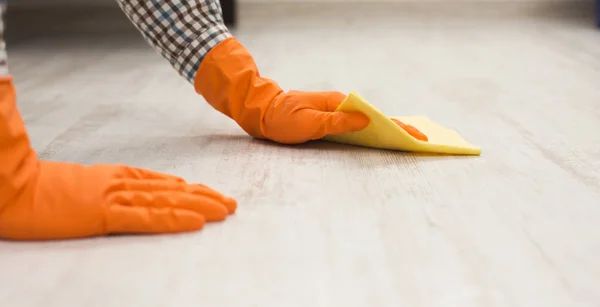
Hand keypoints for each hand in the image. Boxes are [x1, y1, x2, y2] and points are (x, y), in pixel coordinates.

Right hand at [0, 76, 234, 240]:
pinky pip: (147, 218)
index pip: (160, 182)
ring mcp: (113, 197)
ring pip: (167, 201)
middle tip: (230, 203)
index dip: (189, 188)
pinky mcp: (103, 214)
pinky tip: (197, 222)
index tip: (209, 193)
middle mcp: (120, 183)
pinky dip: (174, 219)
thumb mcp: (77, 183)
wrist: (9, 186)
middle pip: (171, 189)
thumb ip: (105, 185)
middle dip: (204, 196)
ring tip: (225, 210)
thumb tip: (132, 189)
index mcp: (113, 175)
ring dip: (200, 205)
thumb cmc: (37, 188)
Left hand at [194, 37, 428, 143]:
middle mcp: (340, 106)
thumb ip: (337, 122)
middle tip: (421, 140)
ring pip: (366, 123)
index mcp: (338, 104)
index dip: (395, 125)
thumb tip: (366, 120)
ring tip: (408, 141)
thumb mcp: (308, 123)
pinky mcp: (330, 121)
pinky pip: (355, 127)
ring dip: (386, 131)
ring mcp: (336, 113)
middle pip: (374, 118)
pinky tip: (381, 139)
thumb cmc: (282, 119)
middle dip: (398, 128)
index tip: (413, 134)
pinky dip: (370, 133)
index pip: (373, 114)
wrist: (262, 113)